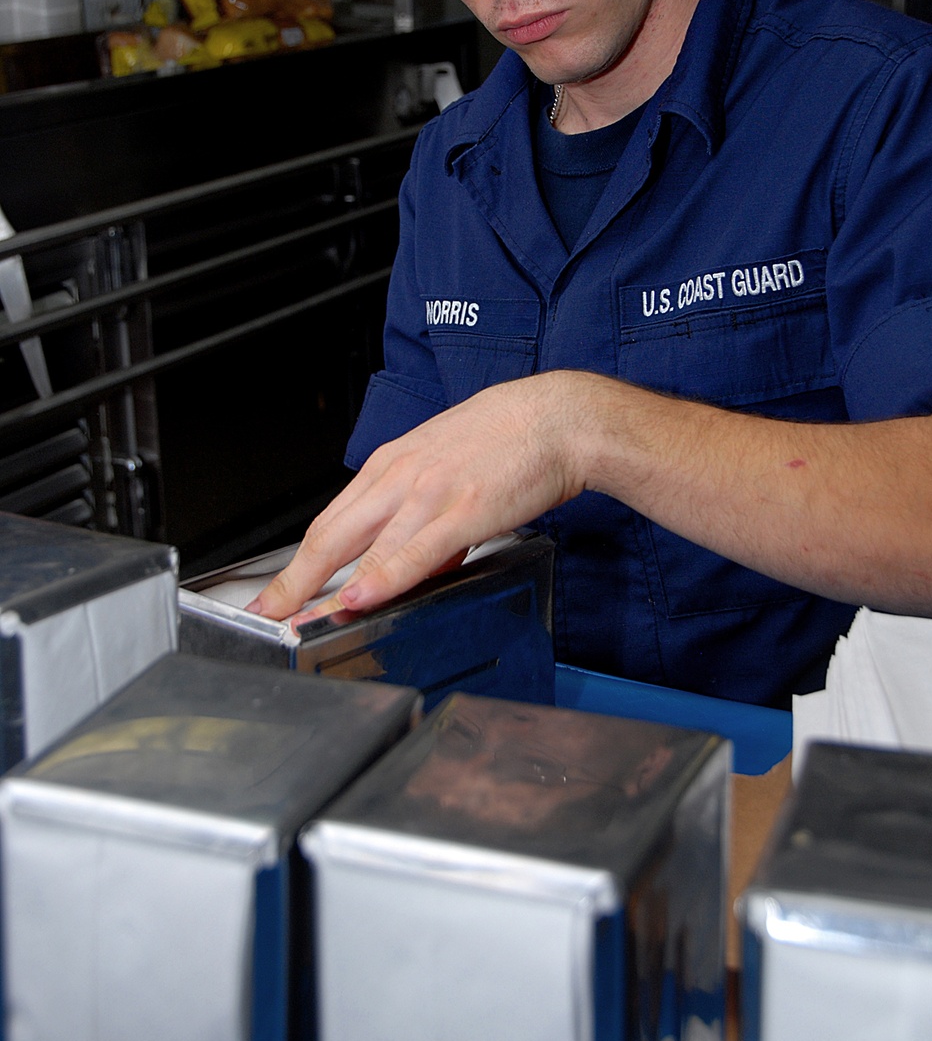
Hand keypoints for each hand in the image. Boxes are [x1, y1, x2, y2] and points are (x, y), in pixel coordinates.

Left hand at [248, 372, 585, 624]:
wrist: (559, 418)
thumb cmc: (510, 439)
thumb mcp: (447, 470)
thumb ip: (421, 517)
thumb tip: (409, 563)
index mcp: (393, 464)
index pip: (329, 522)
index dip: (296, 565)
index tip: (275, 595)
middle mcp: (401, 477)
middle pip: (329, 537)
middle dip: (291, 583)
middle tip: (264, 616)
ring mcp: (430, 493)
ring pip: (363, 548)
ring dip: (326, 590)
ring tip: (299, 623)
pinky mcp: (464, 510)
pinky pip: (415, 550)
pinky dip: (383, 577)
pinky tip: (361, 597)